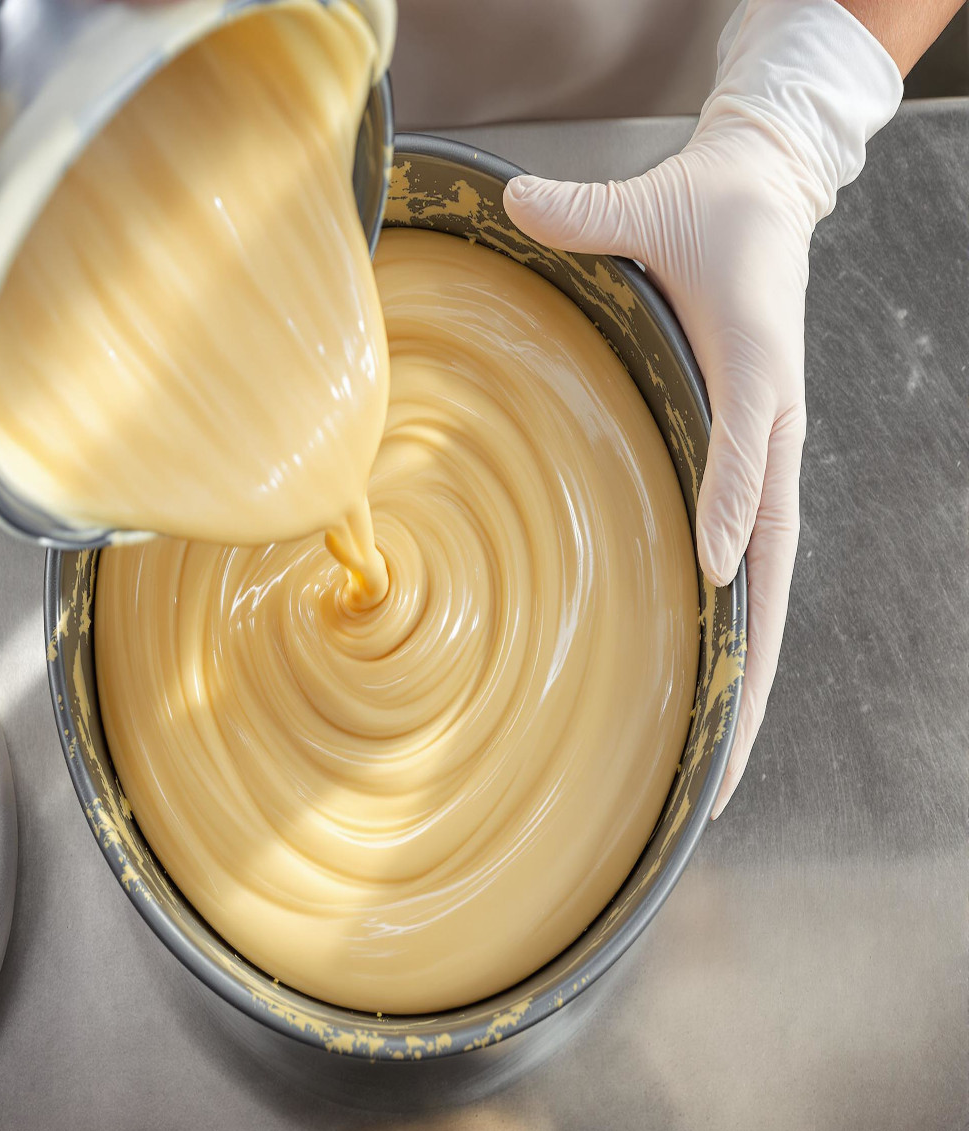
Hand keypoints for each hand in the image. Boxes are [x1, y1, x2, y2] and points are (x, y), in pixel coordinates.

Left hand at [503, 0, 900, 815]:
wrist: (768, 198)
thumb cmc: (711, 208)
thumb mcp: (654, 201)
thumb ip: (588, 213)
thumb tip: (514, 201)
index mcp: (759, 359)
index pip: (748, 438)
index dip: (733, 500)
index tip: (717, 575)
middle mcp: (776, 425)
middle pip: (776, 555)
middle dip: (755, 661)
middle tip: (720, 765)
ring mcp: (769, 459)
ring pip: (771, 582)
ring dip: (751, 678)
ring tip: (718, 772)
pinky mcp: (753, 471)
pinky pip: (754, 565)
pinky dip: (741, 636)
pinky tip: (713, 693)